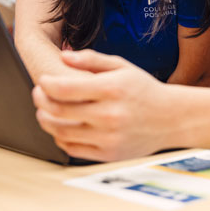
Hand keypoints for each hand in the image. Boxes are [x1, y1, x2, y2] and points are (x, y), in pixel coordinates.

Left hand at [32, 49, 169, 161]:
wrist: (171, 118)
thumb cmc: (143, 90)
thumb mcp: (122, 66)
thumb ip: (91, 59)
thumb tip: (63, 56)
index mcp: (111, 89)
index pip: (64, 88)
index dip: (45, 84)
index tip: (42, 80)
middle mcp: (109, 115)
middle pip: (58, 111)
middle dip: (40, 100)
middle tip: (38, 93)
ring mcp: (108, 137)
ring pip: (61, 132)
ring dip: (45, 120)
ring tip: (45, 110)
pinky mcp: (108, 154)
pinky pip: (72, 148)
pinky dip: (59, 137)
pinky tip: (60, 126)